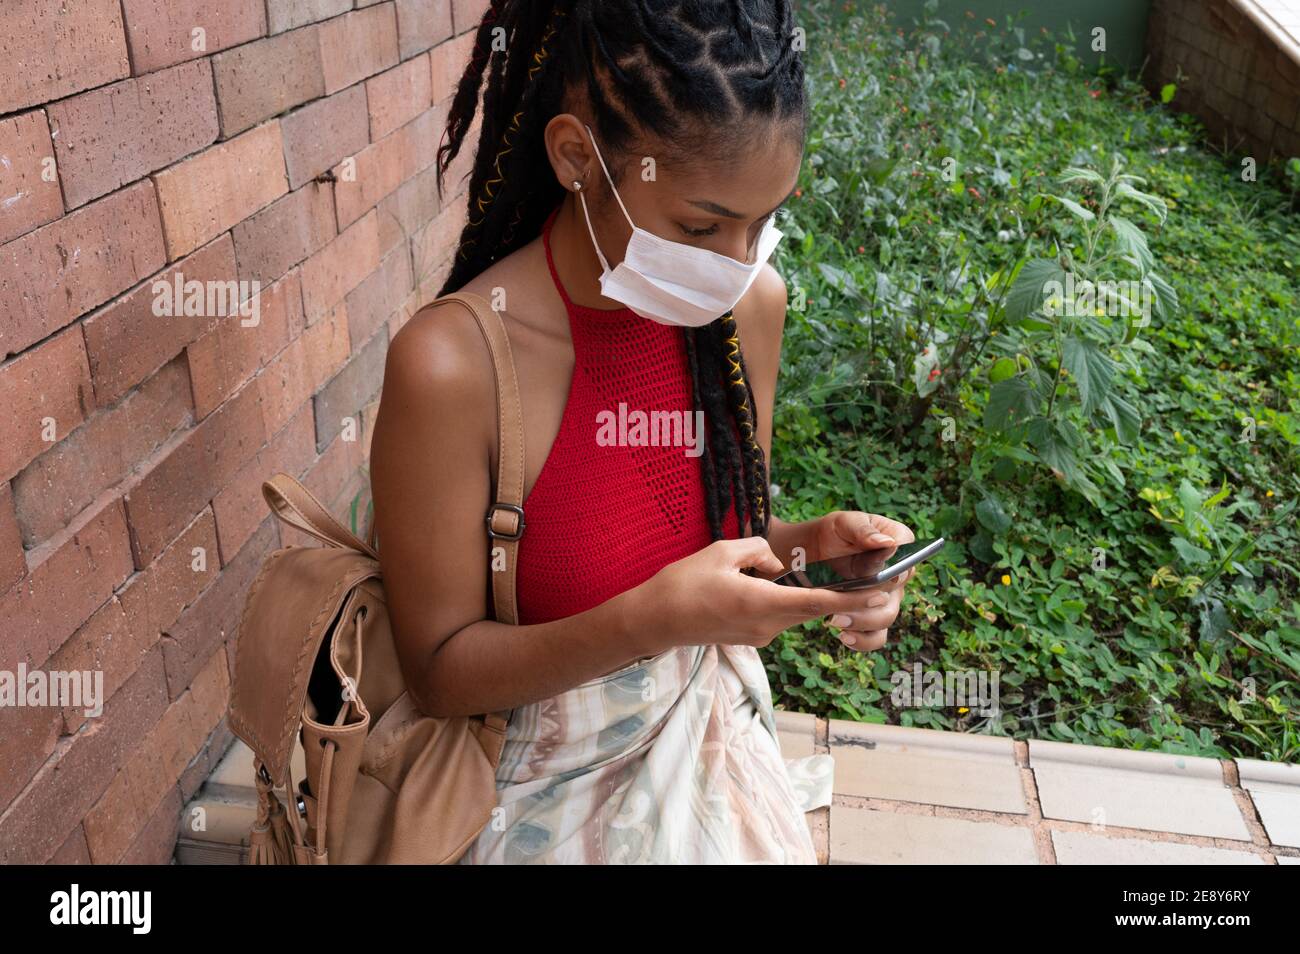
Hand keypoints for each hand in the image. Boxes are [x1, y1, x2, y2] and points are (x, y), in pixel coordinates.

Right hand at [630, 537, 874, 654]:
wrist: (654, 621)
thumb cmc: (683, 583)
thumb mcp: (721, 551)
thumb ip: (758, 551)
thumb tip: (776, 564)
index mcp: (761, 603)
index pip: (817, 603)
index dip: (852, 599)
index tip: (879, 594)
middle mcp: (766, 626)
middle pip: (812, 610)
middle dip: (842, 599)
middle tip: (871, 582)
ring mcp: (759, 636)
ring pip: (795, 613)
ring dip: (810, 599)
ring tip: (826, 578)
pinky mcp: (751, 638)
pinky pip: (779, 616)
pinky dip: (787, 603)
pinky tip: (774, 585)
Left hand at [809, 511, 916, 651]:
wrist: (813, 554)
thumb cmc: (835, 533)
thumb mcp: (845, 524)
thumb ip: (864, 531)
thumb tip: (888, 544)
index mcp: (899, 544)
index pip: (909, 556)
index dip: (894, 566)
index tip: (875, 572)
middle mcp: (899, 574)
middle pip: (896, 592)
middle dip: (871, 599)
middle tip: (846, 602)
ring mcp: (887, 598)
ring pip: (885, 617)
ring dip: (863, 622)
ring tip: (836, 620)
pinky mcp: (871, 617)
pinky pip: (876, 636)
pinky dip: (862, 641)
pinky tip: (844, 637)